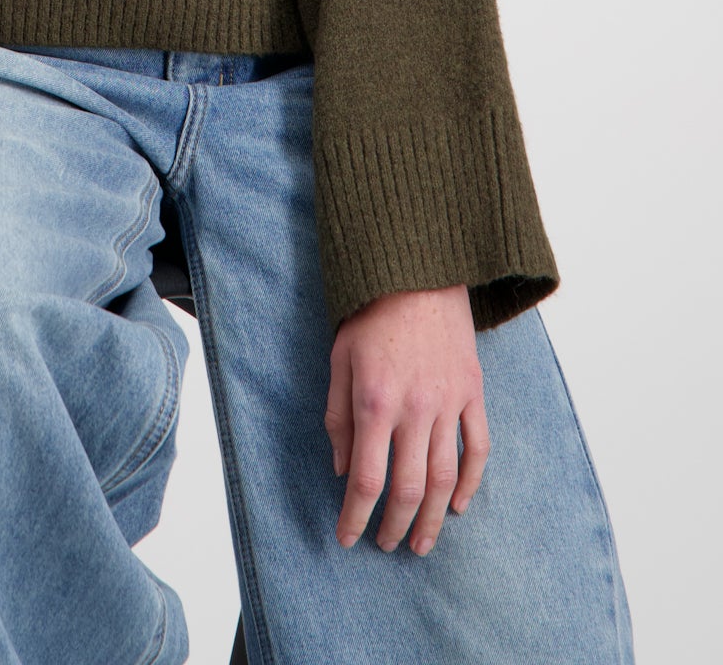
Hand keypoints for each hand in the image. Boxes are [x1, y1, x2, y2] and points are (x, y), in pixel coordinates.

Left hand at [324, 284, 488, 556]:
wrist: (417, 270)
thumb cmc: (370, 314)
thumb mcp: (339, 360)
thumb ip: (338, 417)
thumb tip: (343, 469)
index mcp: (375, 402)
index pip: (367, 480)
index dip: (356, 517)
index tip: (347, 538)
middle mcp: (415, 409)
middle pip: (409, 488)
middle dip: (395, 525)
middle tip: (386, 545)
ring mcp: (449, 402)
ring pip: (446, 478)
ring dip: (433, 518)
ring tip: (421, 543)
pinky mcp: (473, 392)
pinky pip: (478, 448)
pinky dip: (472, 483)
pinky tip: (459, 507)